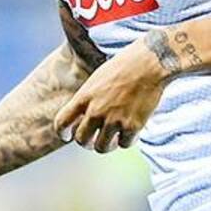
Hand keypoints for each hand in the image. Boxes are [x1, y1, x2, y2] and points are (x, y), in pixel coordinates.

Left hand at [52, 35, 167, 153]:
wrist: (148, 63)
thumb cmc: (123, 66)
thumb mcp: (97, 79)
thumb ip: (88, 99)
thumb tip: (84, 117)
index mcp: (84, 96)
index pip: (61, 122)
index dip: (62, 132)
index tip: (67, 135)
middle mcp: (96, 111)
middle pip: (81, 140)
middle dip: (86, 142)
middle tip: (93, 139)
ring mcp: (114, 120)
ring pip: (101, 147)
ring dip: (106, 145)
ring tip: (112, 139)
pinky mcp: (132, 126)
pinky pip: (124, 144)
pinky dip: (127, 140)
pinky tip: (130, 131)